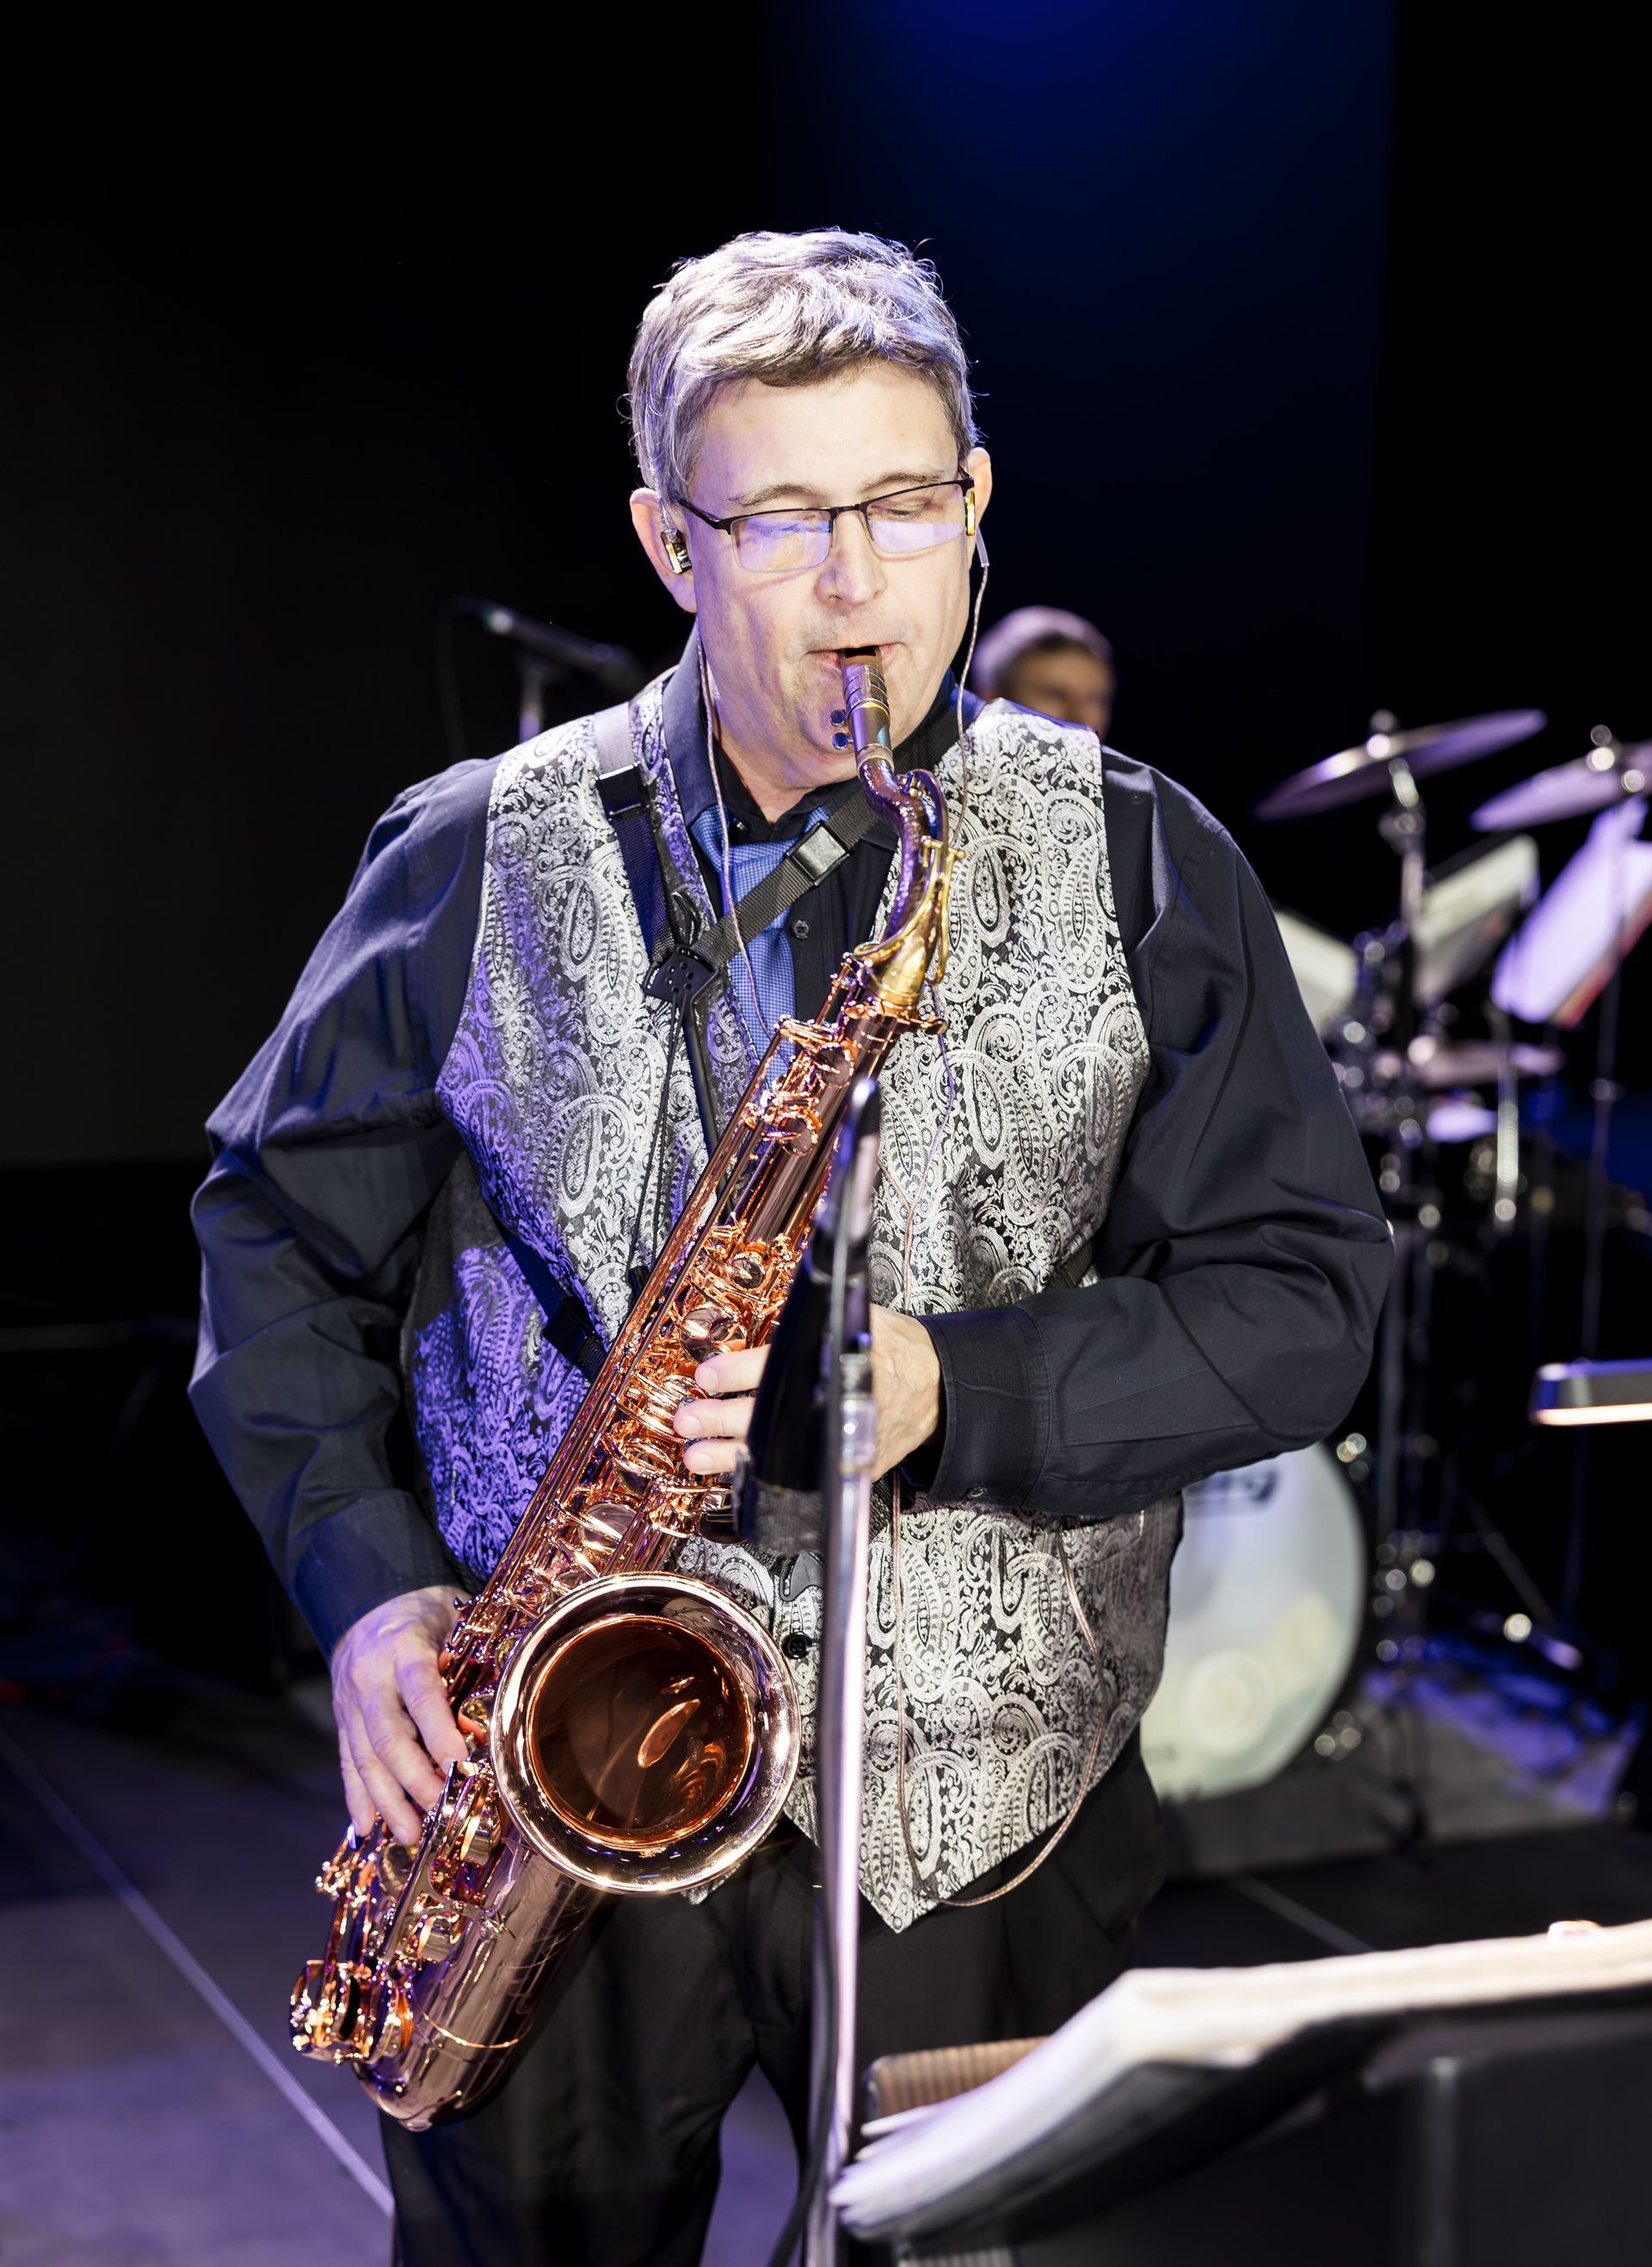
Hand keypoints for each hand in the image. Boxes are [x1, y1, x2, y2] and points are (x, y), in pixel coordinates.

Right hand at [331, 1584, 469, 1844]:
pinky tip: (367, 1827)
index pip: (421, 1695)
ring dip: (387, 1801)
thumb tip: (497, 1711)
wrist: (367, 1602)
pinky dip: (356, 1797)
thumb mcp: (453, 1619)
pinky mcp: (342, 1719)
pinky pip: (346, 1761)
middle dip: (413, 1780)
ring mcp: (349, 1702)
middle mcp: (370, 1678)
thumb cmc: (425, 1613)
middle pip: (387, 1737)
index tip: (460, 1767)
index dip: (439, 1733)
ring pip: (363, 1757)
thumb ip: (470, 1659)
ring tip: (410, 1835)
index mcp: (403, 1649)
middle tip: (438, 1811)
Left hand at [673, 1305, 940, 1482]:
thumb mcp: (856, 1316)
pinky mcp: (844, 1468)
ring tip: (695, 1455)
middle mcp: (840, 1406)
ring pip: (777, 1456)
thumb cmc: (890, 1348)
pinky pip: (797, 1478)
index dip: (739, 1373)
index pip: (781, 1367)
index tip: (707, 1375)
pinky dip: (763, 1478)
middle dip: (722, 1421)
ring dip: (730, 1456)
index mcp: (843, 1361)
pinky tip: (734, 1476)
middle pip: (770, 1418)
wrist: (933, 1389)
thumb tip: (765, 1309)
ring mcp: (842, 1442)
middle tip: (687, 1418)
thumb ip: (815, 1319)